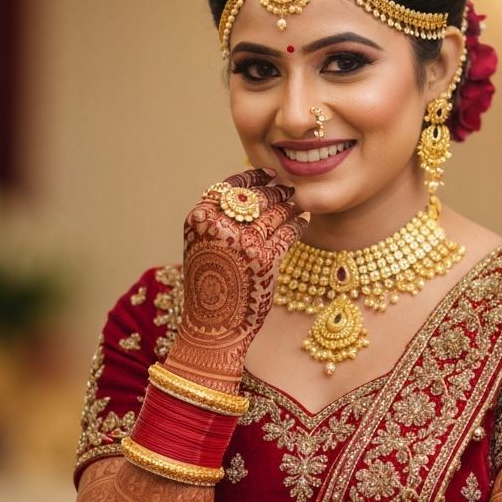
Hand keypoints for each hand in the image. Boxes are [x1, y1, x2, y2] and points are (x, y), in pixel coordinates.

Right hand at [165, 169, 305, 393]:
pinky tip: (302, 223)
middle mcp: (220, 226)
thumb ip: (217, 219)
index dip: (253, 178)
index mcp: (199, 219)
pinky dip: (297, 225)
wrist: (211, 325)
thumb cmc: (208, 285)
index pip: (230, 186)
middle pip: (256, 197)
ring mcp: (244, 242)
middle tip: (289, 191)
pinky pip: (288, 233)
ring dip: (290, 206)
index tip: (269, 176)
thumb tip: (249, 193)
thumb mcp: (201, 245)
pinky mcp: (265, 259)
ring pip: (276, 212)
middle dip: (276, 192)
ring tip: (298, 205)